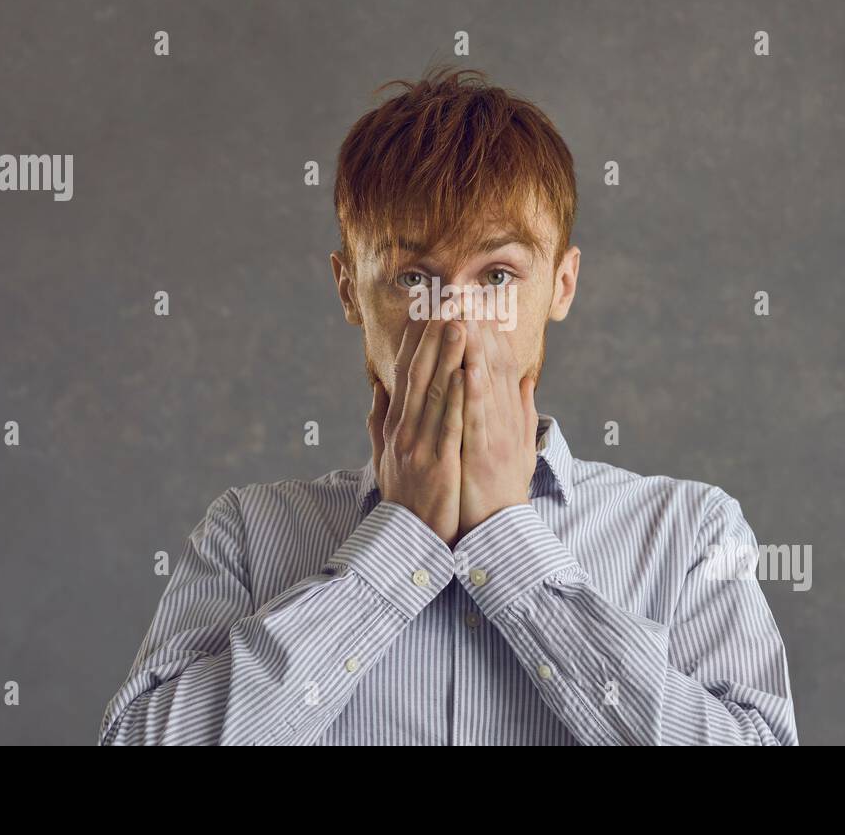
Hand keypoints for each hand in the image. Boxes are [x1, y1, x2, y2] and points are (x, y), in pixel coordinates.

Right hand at [367, 316, 467, 545]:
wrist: (407, 543)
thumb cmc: (403, 499)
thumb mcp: (382, 457)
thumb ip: (379, 421)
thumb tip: (378, 387)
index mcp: (395, 427)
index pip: (405, 375)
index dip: (416, 341)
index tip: (427, 310)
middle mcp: (403, 432)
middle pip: (418, 375)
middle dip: (432, 336)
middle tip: (446, 301)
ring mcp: (419, 448)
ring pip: (434, 393)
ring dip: (447, 356)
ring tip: (459, 323)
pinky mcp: (439, 465)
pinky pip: (450, 425)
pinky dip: (457, 397)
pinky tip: (466, 372)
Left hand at [458, 316, 537, 538]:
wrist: (500, 530)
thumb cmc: (503, 489)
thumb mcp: (518, 446)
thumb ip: (522, 412)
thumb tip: (527, 382)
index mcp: (506, 415)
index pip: (499, 365)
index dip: (487, 332)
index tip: (473, 304)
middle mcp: (504, 418)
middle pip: (494, 365)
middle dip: (479, 328)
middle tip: (465, 295)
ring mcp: (496, 435)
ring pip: (487, 384)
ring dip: (477, 350)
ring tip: (467, 318)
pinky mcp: (485, 454)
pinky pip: (478, 419)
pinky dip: (474, 393)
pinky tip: (468, 368)